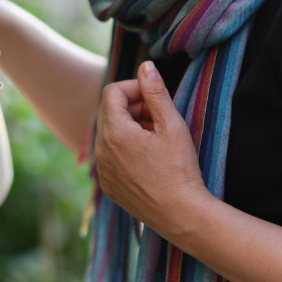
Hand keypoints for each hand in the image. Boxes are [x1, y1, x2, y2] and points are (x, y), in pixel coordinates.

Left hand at [92, 60, 208, 233]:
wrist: (180, 215)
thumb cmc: (179, 169)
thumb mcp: (172, 125)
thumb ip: (155, 92)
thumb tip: (145, 66)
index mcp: (114, 132)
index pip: (113, 92)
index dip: (134, 88)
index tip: (154, 97)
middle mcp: (101, 150)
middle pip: (109, 112)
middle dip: (133, 107)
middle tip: (159, 117)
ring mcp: (102, 171)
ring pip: (109, 135)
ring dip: (130, 129)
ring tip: (157, 139)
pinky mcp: (108, 186)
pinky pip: (110, 158)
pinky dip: (125, 150)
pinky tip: (150, 160)